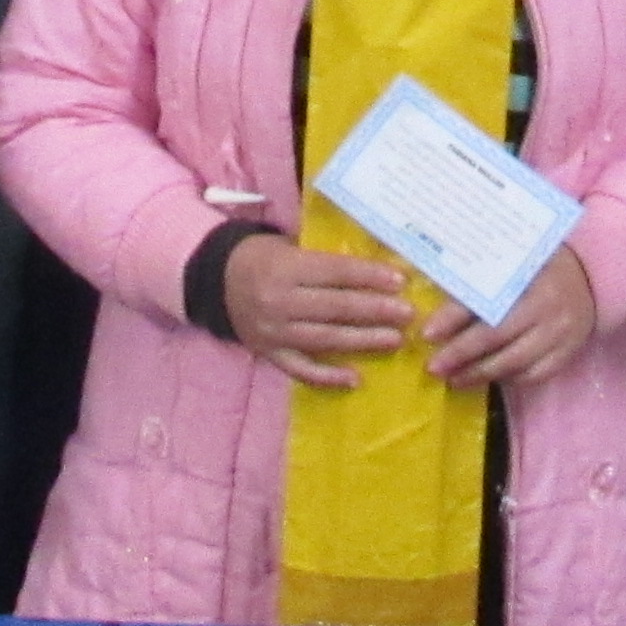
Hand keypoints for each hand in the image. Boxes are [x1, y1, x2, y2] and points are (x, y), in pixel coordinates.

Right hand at [223, 233, 415, 389]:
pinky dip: (328, 377)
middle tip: (407, 313)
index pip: (334, 273)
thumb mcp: (290, 246)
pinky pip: (301, 370)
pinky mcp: (269, 354)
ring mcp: (273, 332)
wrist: (218, 280)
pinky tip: (355, 379)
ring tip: (394, 340)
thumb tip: (379, 268)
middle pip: (334, 308)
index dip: (368, 276)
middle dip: (374, 310)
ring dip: (362, 341)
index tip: (399, 281)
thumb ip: (326, 260)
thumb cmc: (264, 257)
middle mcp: (278, 301)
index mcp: (285, 268)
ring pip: (324, 339)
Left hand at [425, 246, 598, 390]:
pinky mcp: (566, 354)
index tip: (428, 333)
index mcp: (529, 277)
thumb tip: (436, 297)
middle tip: (433, 367)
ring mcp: (559, 334)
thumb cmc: (541, 267)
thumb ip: (482, 278)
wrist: (592, 278)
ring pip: (514, 362)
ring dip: (479, 374)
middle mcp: (546, 307)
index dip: (454, 317)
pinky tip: (487, 379)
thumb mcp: (514, 262)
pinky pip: (533, 375)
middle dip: (460, 354)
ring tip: (453, 379)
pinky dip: (507, 379)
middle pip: (496, 336)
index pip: (485, 300)